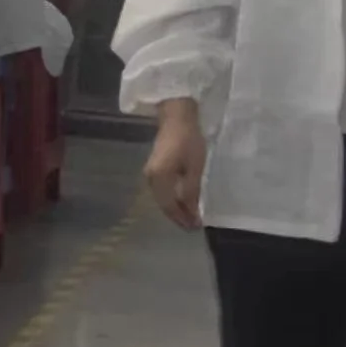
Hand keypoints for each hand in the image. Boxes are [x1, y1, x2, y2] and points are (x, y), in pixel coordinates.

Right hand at [145, 99, 207, 229]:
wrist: (177, 119)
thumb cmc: (188, 141)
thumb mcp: (194, 168)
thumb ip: (191, 192)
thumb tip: (192, 213)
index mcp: (159, 179)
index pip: (170, 206)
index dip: (182, 218)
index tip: (195, 227)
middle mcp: (150, 179)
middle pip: (163, 204)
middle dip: (177, 216)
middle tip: (192, 226)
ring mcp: (149, 174)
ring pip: (161, 199)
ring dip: (174, 209)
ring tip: (188, 216)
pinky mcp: (153, 169)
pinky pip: (161, 191)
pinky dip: (171, 199)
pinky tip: (181, 201)